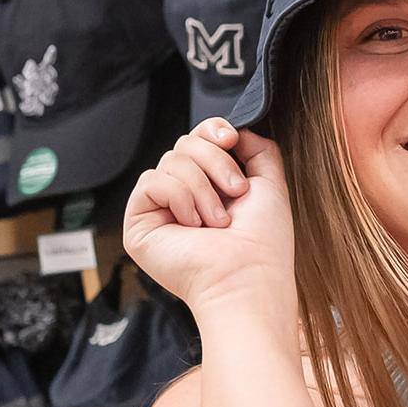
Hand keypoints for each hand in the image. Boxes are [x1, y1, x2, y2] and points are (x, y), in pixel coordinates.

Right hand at [121, 118, 295, 314]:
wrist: (247, 277)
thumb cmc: (262, 243)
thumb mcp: (269, 184)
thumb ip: (257, 150)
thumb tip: (235, 129)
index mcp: (210, 187)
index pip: (198, 140)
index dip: (212, 130)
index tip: (231, 139)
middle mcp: (183, 196)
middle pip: (184, 145)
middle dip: (214, 162)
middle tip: (236, 193)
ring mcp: (160, 210)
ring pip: (170, 161)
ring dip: (202, 188)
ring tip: (217, 221)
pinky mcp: (139, 223)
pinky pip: (151, 181)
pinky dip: (179, 198)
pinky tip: (192, 225)